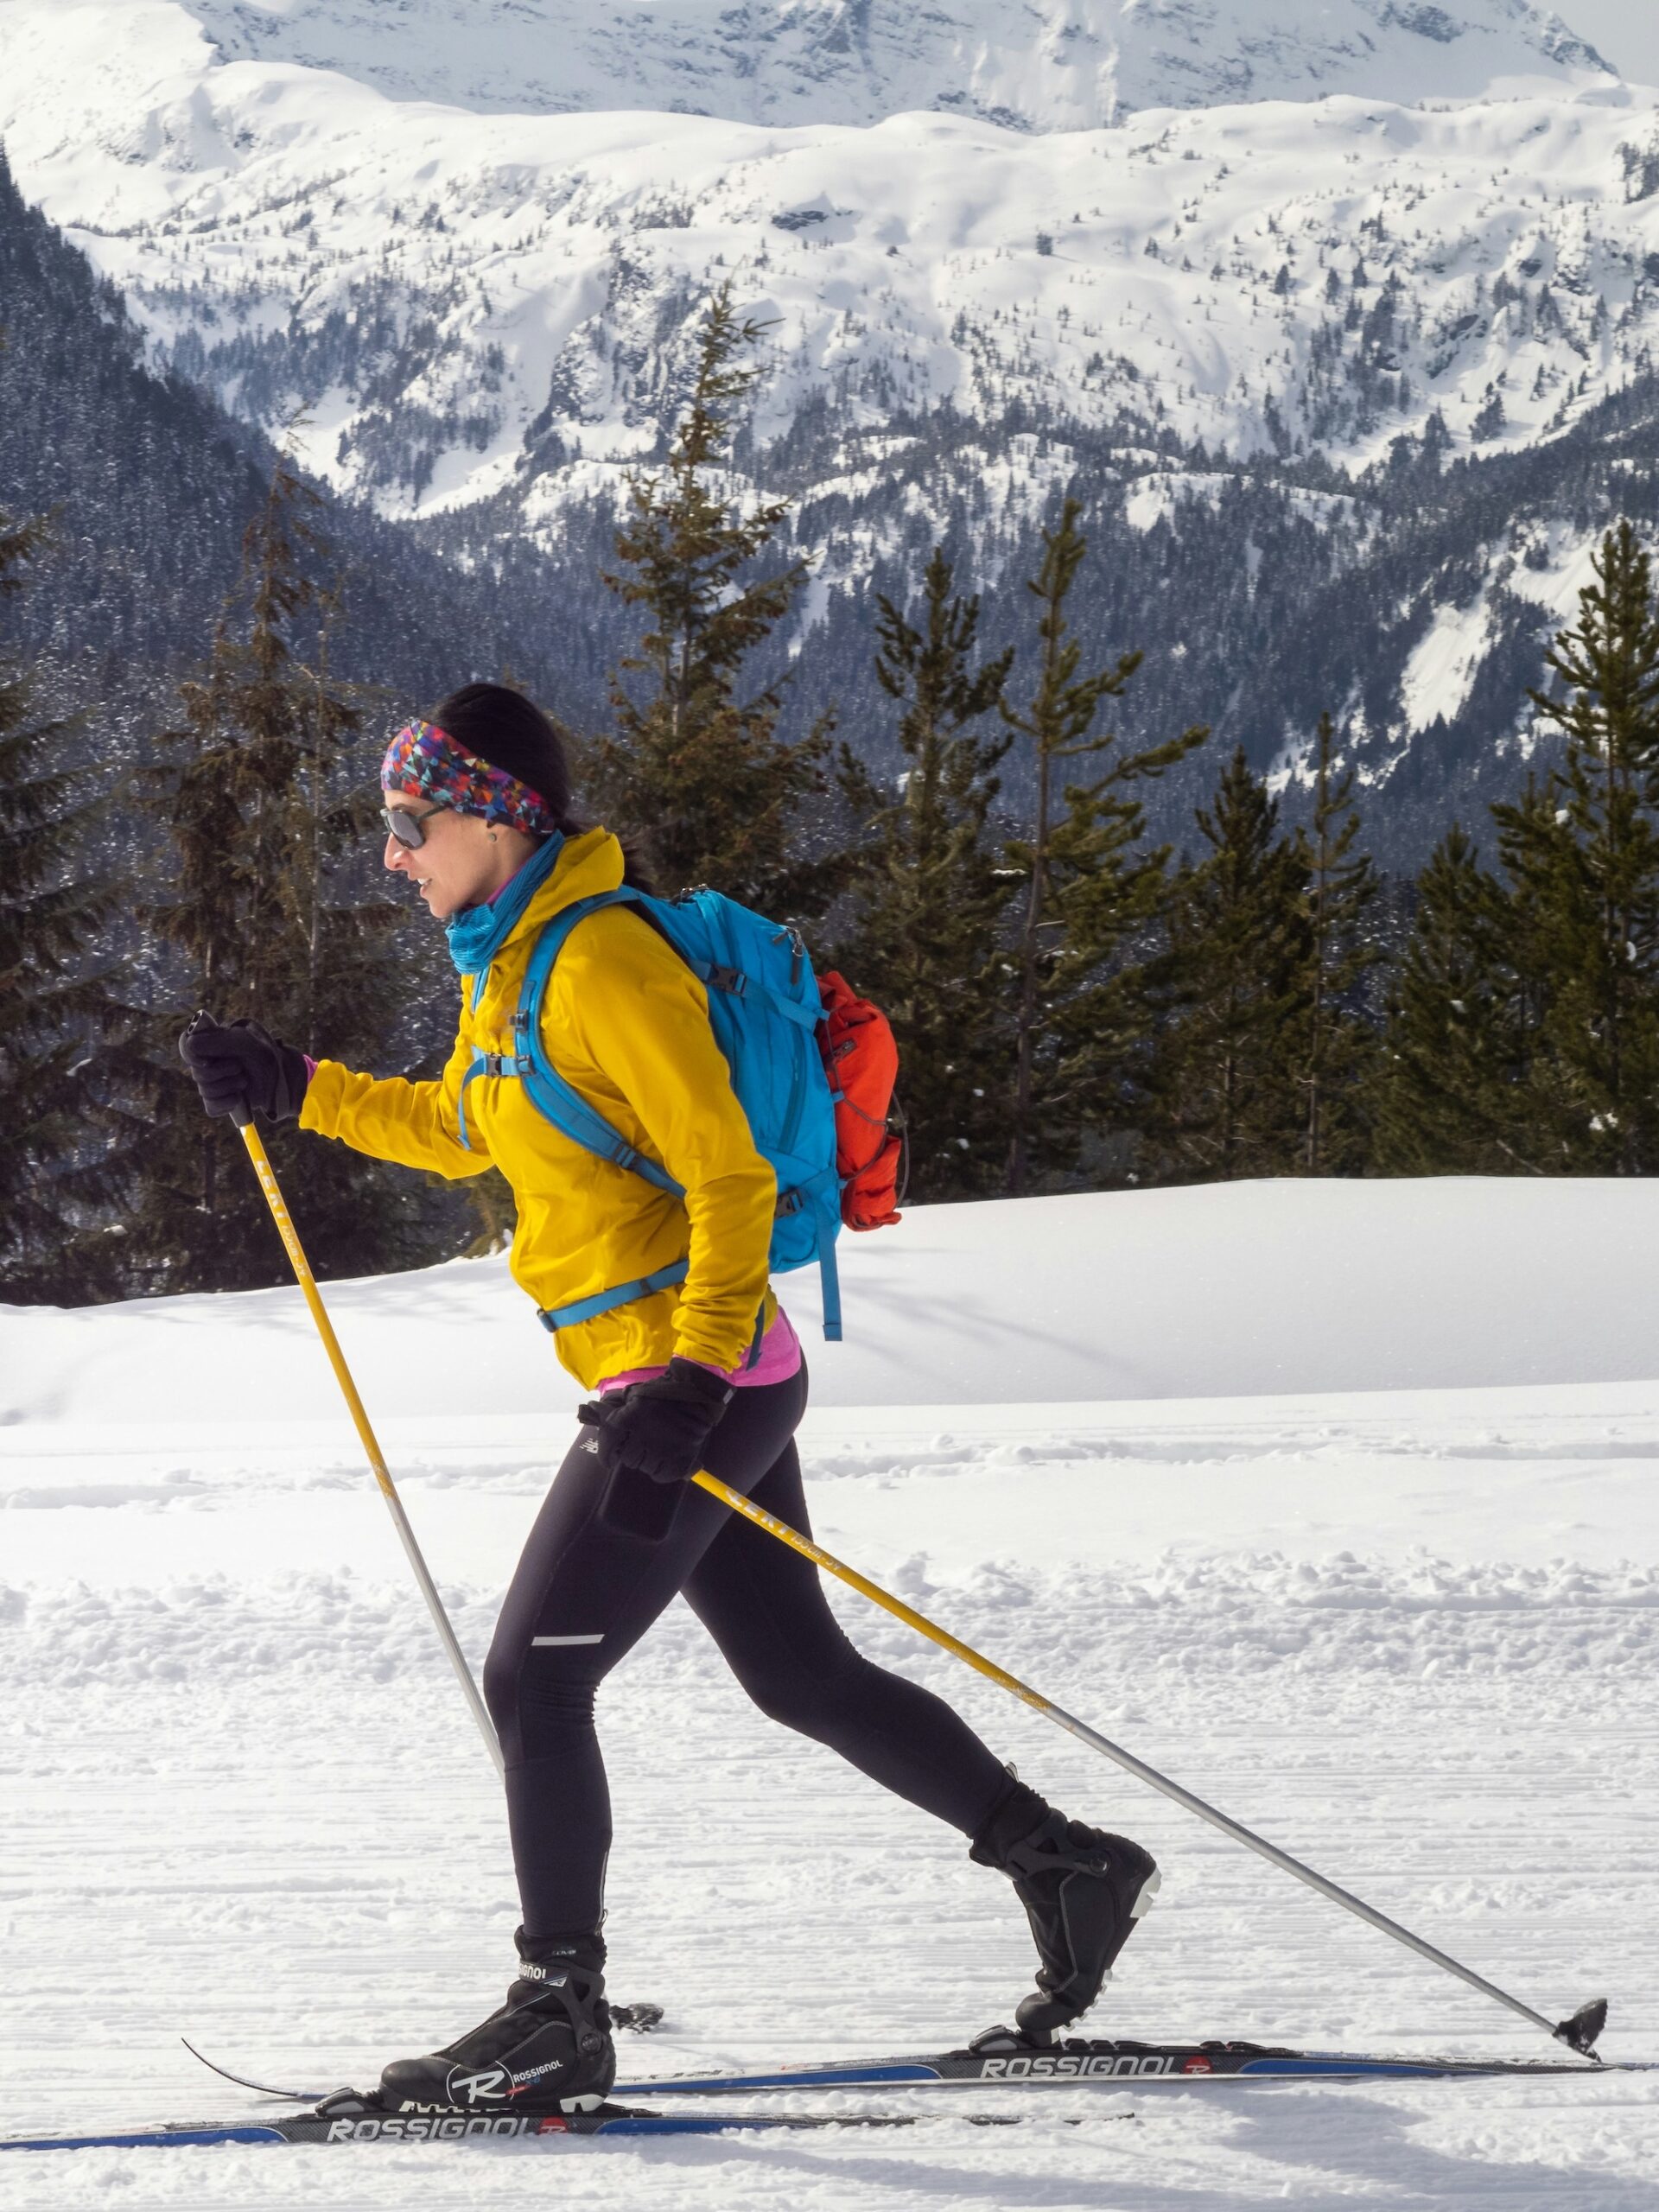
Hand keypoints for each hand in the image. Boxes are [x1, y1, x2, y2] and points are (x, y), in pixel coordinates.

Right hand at [179, 1012, 309, 1121]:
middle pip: (197, 1073)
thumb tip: (190, 1044)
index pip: (186, 1045)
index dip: (191, 1055)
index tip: (206, 1061)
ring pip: (204, 1091)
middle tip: (240, 1069)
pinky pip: (211, 1107)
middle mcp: (211, 1062)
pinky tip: (238, 1099)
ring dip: (226, 1088)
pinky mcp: (223, 1100)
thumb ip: (218, 1040)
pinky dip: (224, 1104)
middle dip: (219, 1074)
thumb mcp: (245, 1042)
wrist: (286, 1078)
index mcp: (213, 1043)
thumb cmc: (267, 1055)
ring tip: (244, 1082)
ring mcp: (216, 1082)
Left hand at [577, 1358, 733, 1486]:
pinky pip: (661, 1475)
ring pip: (644, 1468)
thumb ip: (613, 1410)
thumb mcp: (634, 1397)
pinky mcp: (680, 1460)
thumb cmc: (662, 1392)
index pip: (608, 1446)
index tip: (608, 1459)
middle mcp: (643, 1436)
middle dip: (630, 1453)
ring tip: (658, 1446)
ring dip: (647, 1460)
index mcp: (629, 1418)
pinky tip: (667, 1457)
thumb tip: (588, 1411)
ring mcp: (663, 1450)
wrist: (697, 1392)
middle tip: (642, 1443)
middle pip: (627, 1459)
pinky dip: (663, 1470)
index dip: (606, 1455)